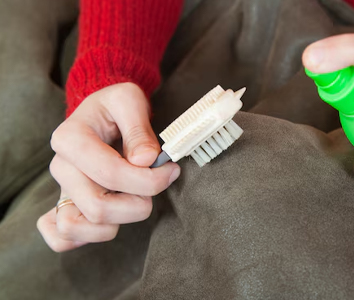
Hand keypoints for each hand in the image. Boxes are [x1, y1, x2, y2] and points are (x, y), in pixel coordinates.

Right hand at [37, 83, 179, 251]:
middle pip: (97, 207)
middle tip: (158, 185)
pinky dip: (84, 238)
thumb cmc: (116, 105)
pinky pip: (60, 237)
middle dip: (139, 204)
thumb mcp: (129, 100)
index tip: (171, 170)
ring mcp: (61, 189)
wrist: (103, 112)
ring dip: (115, 224)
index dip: (148, 179)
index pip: (110, 173)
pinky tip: (110, 222)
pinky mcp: (65, 204)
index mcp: (70, 138)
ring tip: (135, 203)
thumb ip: (138, 128)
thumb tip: (145, 160)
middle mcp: (61, 166)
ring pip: (76, 227)